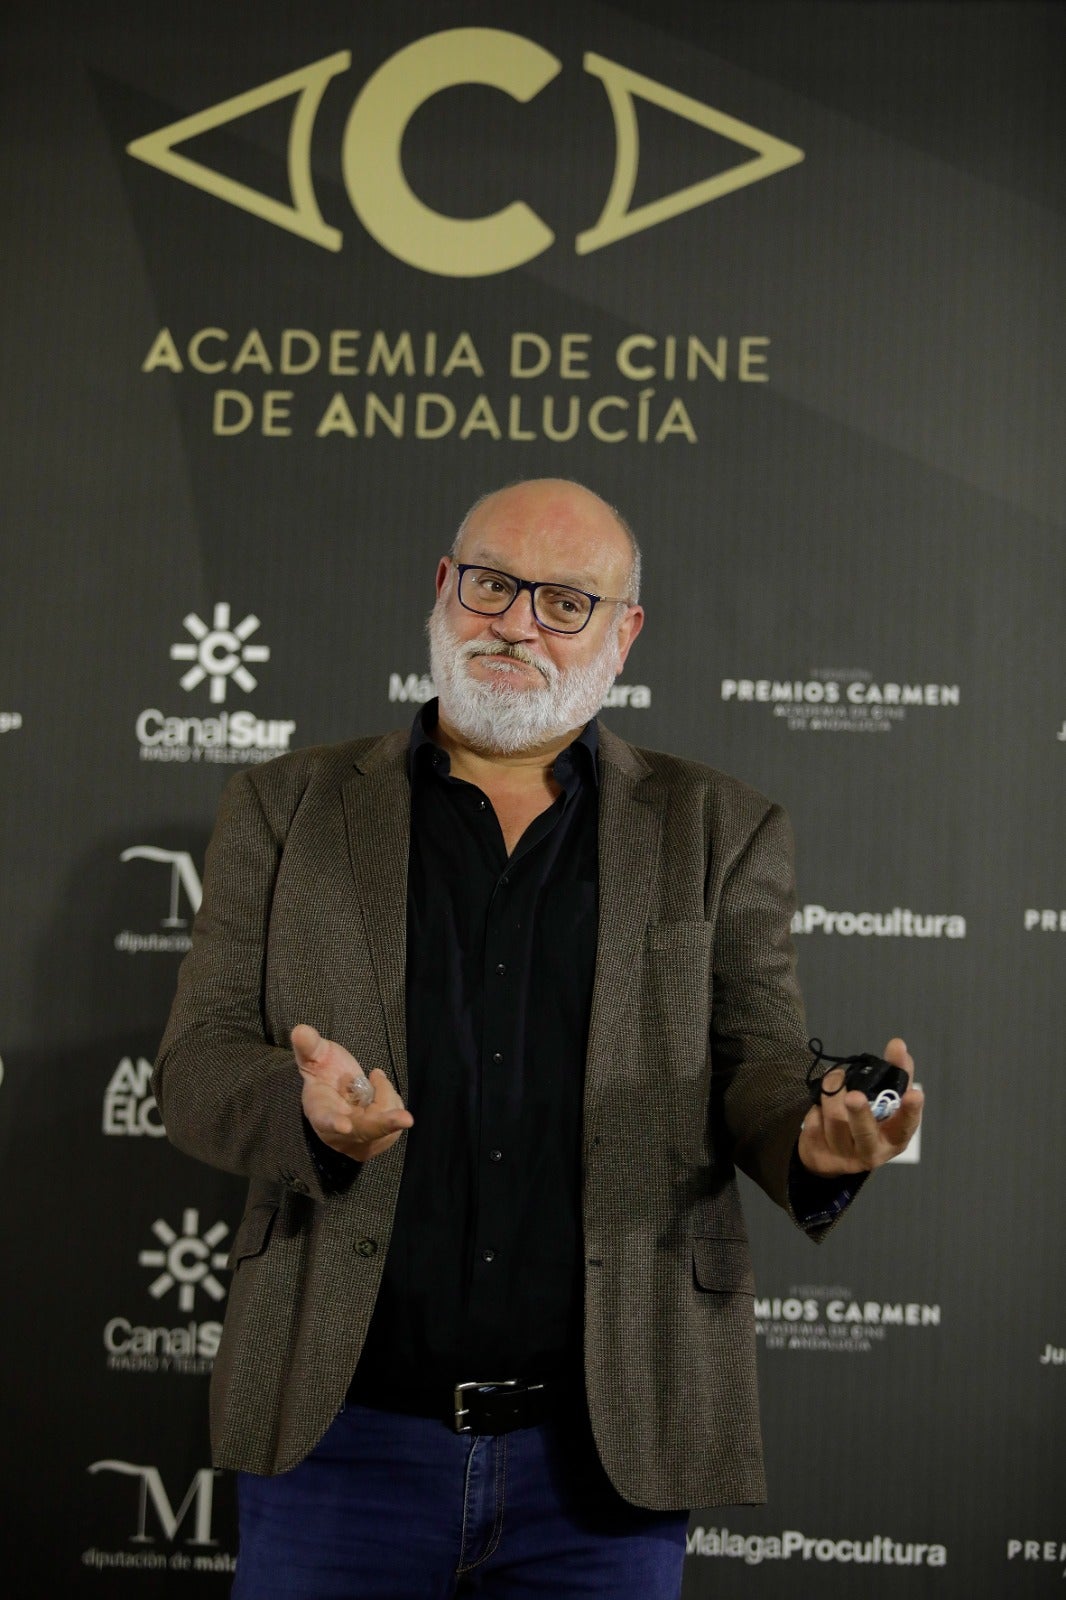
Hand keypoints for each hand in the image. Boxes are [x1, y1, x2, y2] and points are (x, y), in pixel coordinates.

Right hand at [292, 1023, 412, 1161]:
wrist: (337, 1090)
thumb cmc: (324, 1071)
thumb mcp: (315, 1055)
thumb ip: (309, 1045)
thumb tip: (300, 1030)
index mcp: (319, 1111)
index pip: (325, 1119)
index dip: (334, 1123)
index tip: (344, 1126)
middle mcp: (338, 1133)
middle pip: (364, 1130)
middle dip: (384, 1123)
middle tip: (406, 1118)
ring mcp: (358, 1141)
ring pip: (385, 1118)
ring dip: (386, 1094)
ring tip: (371, 1079)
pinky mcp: (375, 1143)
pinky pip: (394, 1122)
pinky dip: (391, 1102)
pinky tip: (377, 1096)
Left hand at [797, 1037, 922, 1174]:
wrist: (832, 1156)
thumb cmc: (869, 1123)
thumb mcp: (885, 1102)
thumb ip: (895, 1074)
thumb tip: (898, 1044)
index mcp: (894, 1138)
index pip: (905, 1126)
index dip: (910, 1111)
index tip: (915, 1094)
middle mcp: (871, 1151)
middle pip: (864, 1132)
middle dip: (859, 1113)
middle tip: (854, 1096)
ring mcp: (844, 1155)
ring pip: (834, 1121)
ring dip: (831, 1094)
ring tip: (834, 1078)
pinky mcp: (820, 1154)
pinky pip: (814, 1122)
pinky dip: (816, 1107)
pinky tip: (820, 1106)